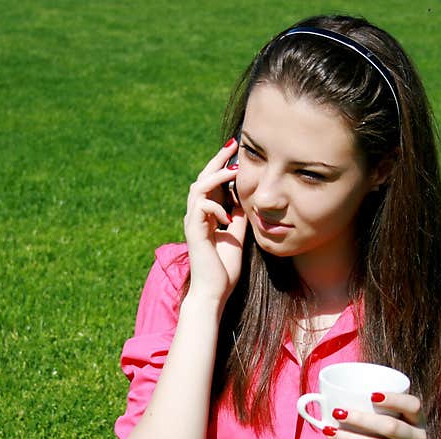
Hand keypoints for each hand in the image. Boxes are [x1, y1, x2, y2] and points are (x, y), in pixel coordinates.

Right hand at [183, 138, 247, 305]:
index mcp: (207, 216)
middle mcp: (197, 216)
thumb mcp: (237, 235)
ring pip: (198, 188)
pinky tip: (228, 217)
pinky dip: (216, 207)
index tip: (237, 151)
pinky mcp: (194, 232)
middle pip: (202, 178)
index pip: (212, 184)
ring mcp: (193, 222)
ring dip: (216, 176)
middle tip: (232, 145)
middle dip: (218, 160)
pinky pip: (201, 208)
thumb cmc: (224, 268)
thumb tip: (247, 199)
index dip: (222, 166)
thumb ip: (238, 216)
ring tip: (234, 170)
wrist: (213, 291)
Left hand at [321, 392, 440, 438]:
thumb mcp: (404, 426)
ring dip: (349, 438)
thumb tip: (343, 395)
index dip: (394, 399)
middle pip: (389, 426)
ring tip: (328, 430)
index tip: (371, 395)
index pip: (413, 406)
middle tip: (337, 412)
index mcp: (418, 421)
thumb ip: (387, 412)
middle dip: (361, 419)